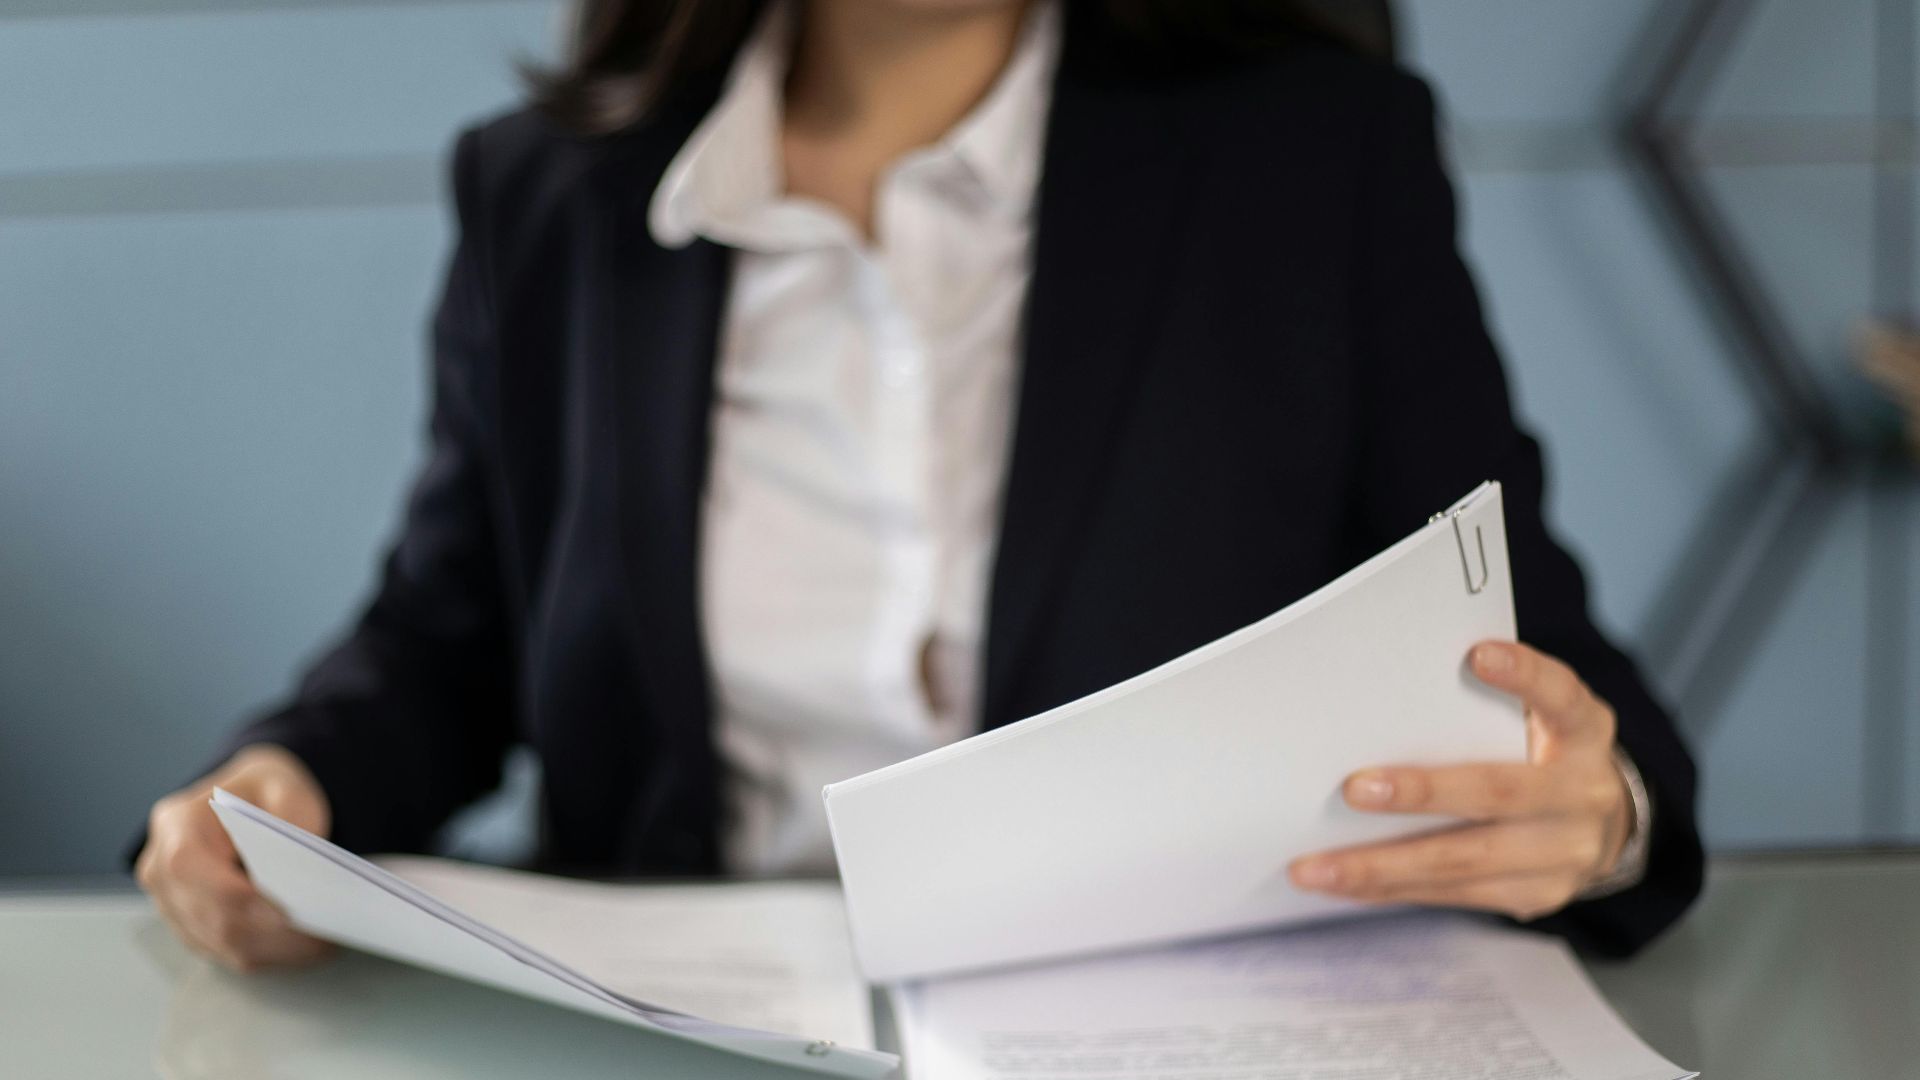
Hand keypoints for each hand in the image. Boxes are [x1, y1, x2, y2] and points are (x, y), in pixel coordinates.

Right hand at [136, 744, 333, 970]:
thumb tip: (302, 875)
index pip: (192, 869)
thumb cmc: (265, 793)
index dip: (238, 897)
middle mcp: (160, 868)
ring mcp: (169, 902)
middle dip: (269, 932)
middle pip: (211, 915)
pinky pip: (226, 951)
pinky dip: (267, 953)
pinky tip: (304, 947)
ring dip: (274, 950)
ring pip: (221, 943)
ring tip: (323, 945)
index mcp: (176, 824)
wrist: (247, 802)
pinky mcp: (188, 926)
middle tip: (323, 937)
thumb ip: (291, 822)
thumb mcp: (286, 788)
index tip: (289, 913)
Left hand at [1287, 641, 1632, 920]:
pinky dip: (1390, 888)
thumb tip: (1383, 695)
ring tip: (1316, 867)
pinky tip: (1343, 883)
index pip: (1561, 695)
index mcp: (1584, 730)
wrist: (1603, 823)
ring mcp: (1565, 852)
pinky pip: (1452, 894)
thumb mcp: (1536, 716)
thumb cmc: (1540, 751)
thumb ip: (1484, 704)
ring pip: (1464, 860)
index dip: (1524, 676)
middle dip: (1421, 793)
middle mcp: (1583, 792)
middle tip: (1352, 789)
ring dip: (1381, 864)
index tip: (1478, 655)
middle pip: (1497, 791)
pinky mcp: (1537, 894)